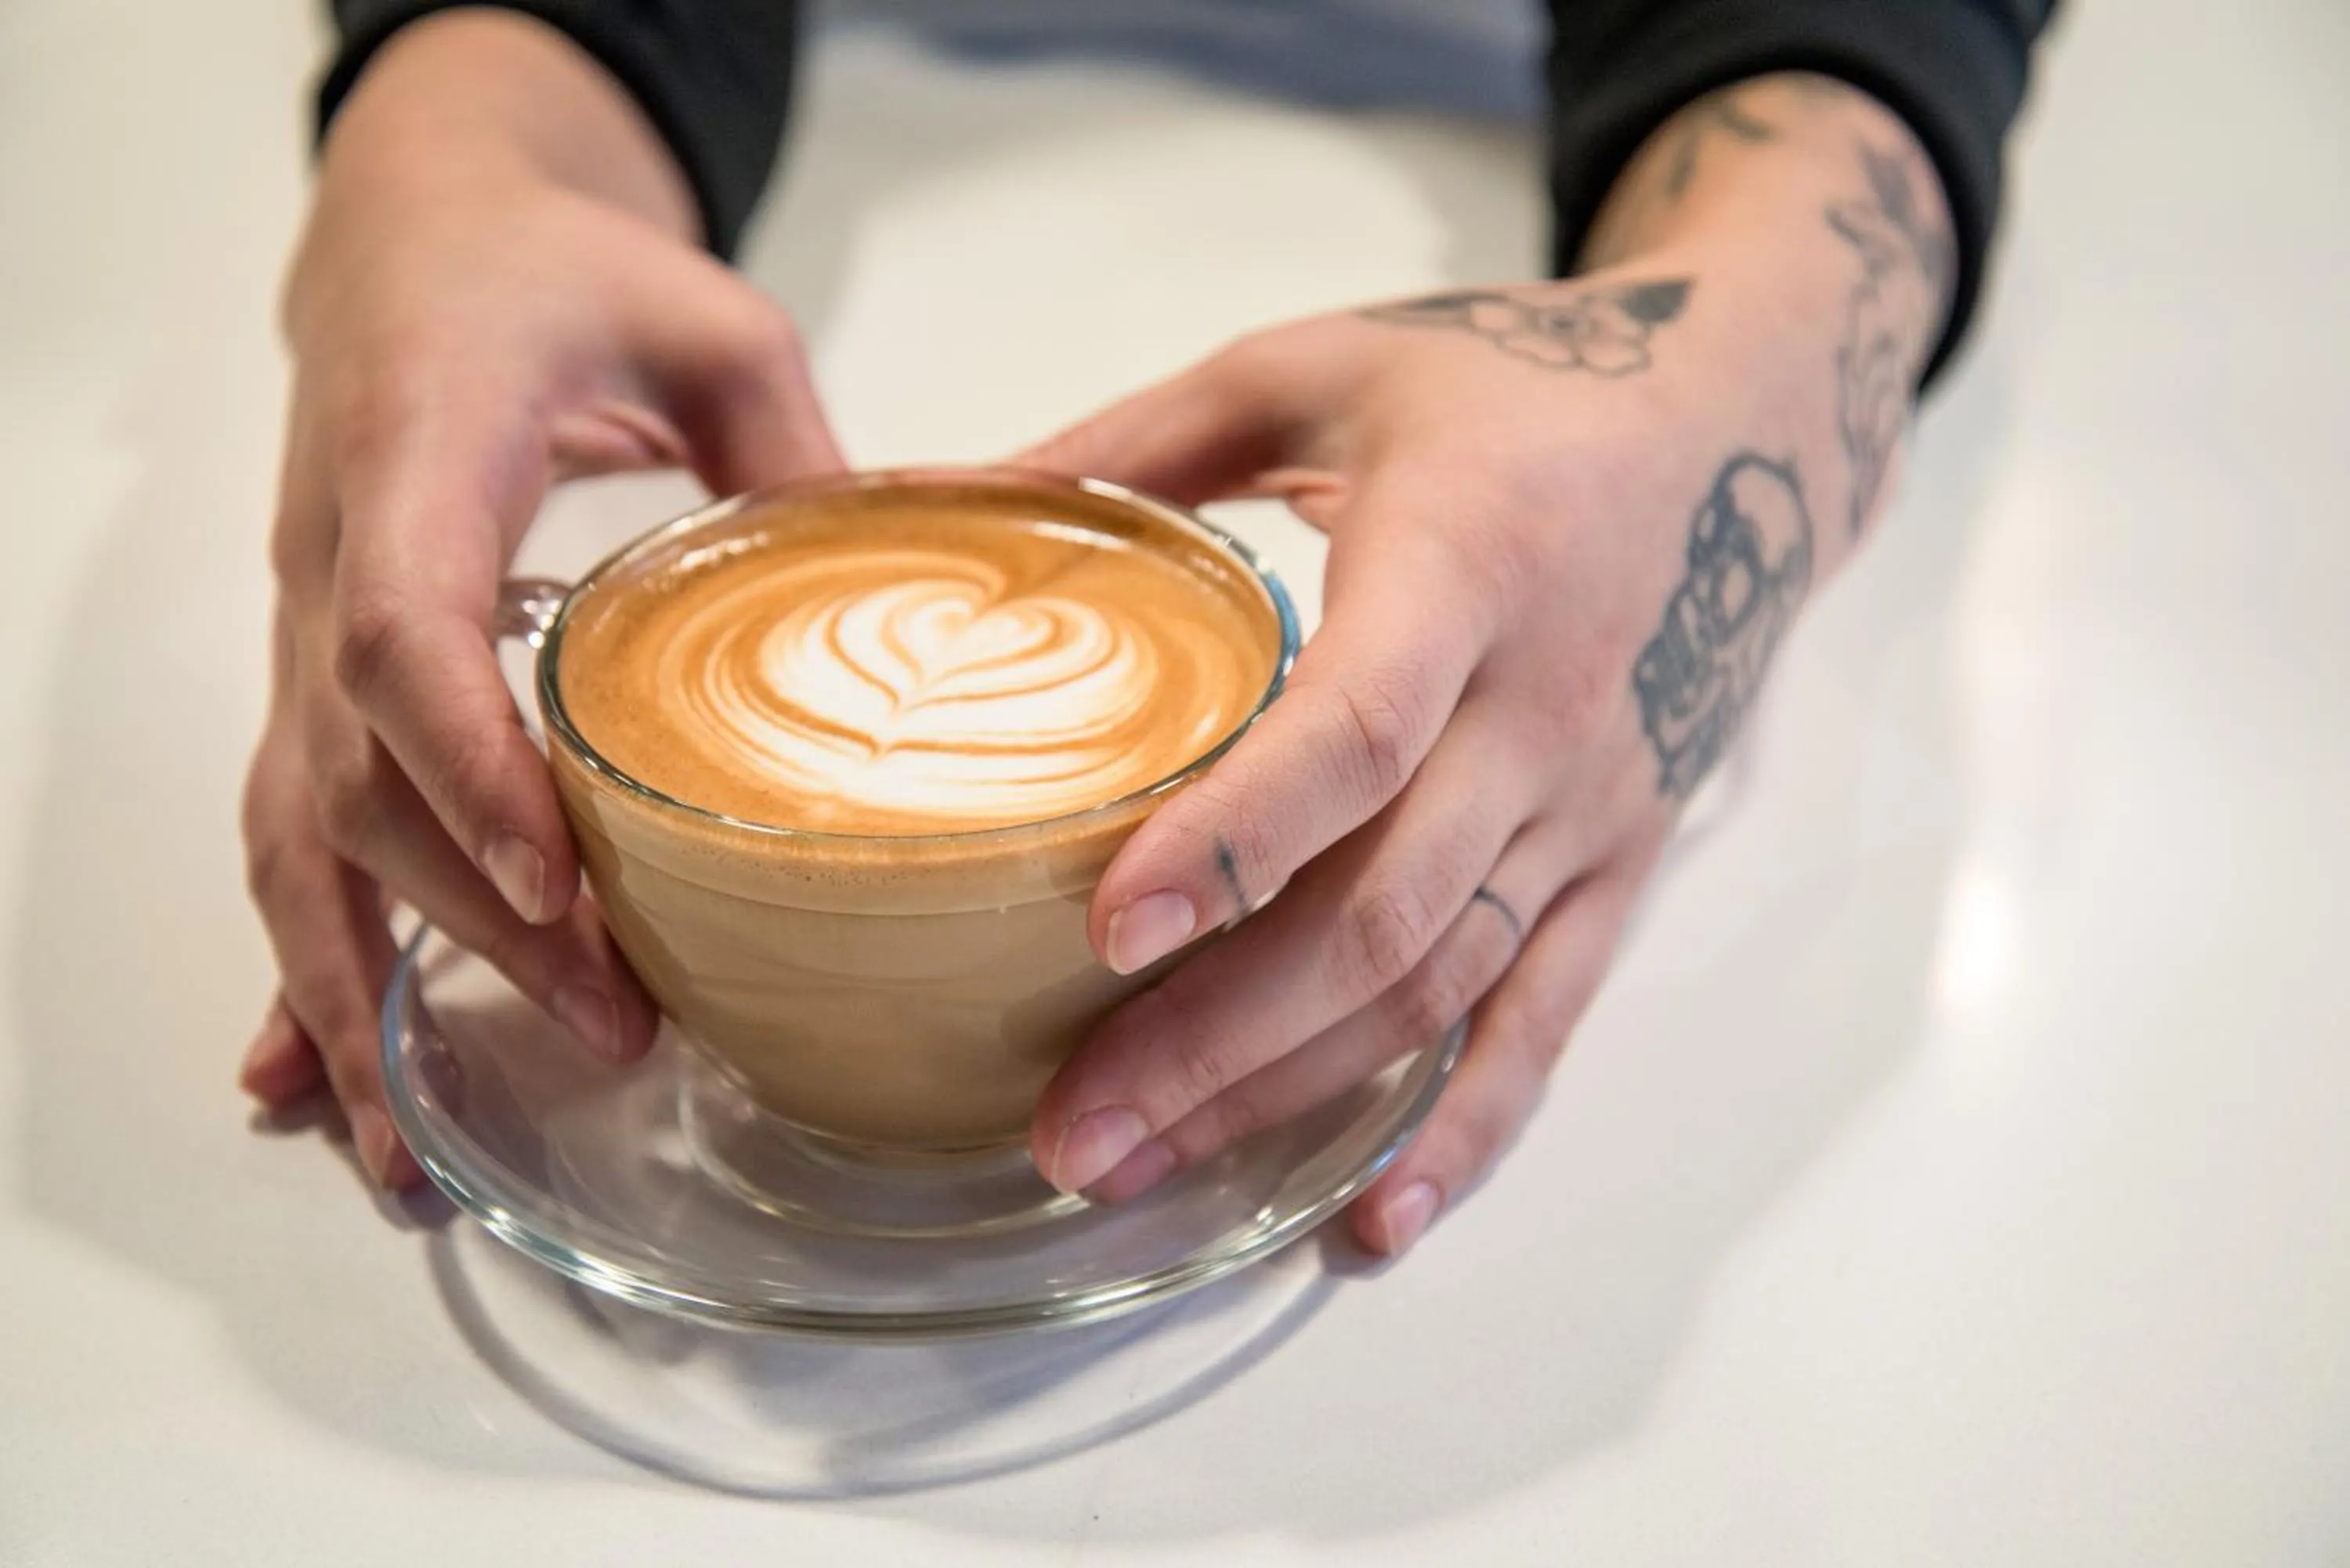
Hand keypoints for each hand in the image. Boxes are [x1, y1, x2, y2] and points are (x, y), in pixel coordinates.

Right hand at [239, 13, 842, 1186]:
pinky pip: (285, 837)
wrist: (413, 236)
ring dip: (355, 991)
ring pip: (295, 836)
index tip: (554, 886)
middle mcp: (334, 563)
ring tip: (419, 1152)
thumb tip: (899, 603)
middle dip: (468, 920)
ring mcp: (308, 634)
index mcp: (419, 458)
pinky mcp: (316, 681)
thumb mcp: (704, 313)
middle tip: (610, 1024)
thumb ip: (790, 441)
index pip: (404, 632)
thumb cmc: (557, 266)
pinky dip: (300, 964)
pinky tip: (309, 1083)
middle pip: (353, 775)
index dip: (467, 768)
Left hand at [1020, 76, 1952, 1253]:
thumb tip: (938, 496)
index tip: (1102, 930)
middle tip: (1066, 1131)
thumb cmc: (1509, 387)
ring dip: (1294, 1097)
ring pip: (1442, 988)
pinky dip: (1465, 1132)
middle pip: (1383, 911)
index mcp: (1466, 568)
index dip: (1233, 840)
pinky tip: (1370, 1224)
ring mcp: (1593, 808)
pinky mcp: (1622, 866)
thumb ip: (1138, 439)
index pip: (1356, 732)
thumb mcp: (1322, 364)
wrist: (1743, 426)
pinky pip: (1548, 1021)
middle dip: (1219, 1038)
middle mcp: (1542, 712)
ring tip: (1138, 1172)